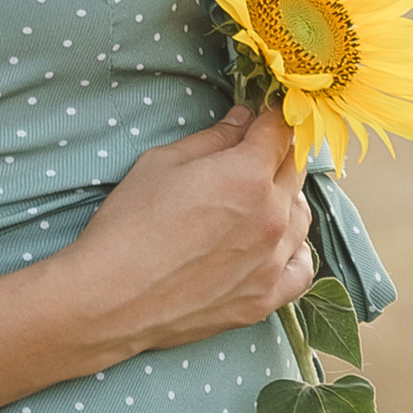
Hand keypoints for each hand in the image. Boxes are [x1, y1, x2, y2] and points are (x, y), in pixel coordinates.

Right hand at [55, 102, 312, 372]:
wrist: (110, 298)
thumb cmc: (129, 225)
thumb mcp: (162, 163)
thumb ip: (212, 139)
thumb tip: (242, 121)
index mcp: (248, 175)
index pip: (280, 132)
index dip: (272, 116)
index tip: (264, 113)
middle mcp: (271, 217)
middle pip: (295, 170)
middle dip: (278, 152)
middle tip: (255, 150)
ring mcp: (272, 262)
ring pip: (302, 217)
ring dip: (288, 198)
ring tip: (261, 197)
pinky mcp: (264, 299)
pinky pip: (302, 269)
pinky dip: (296, 251)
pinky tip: (279, 245)